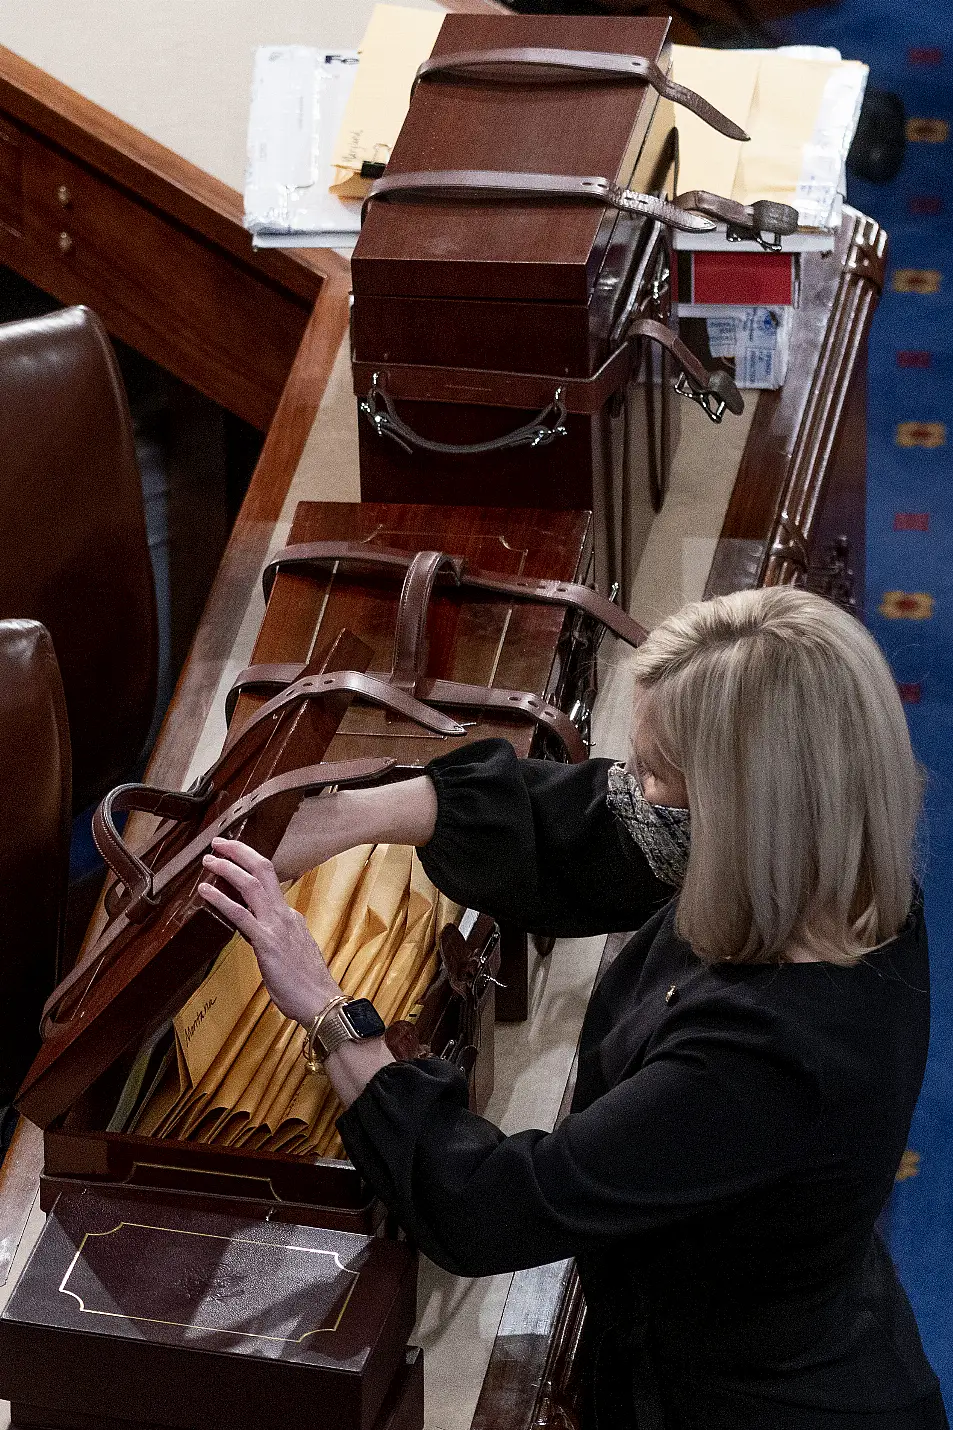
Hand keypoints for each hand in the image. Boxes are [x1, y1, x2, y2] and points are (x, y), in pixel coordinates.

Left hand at [198, 838, 338, 1025]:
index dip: (250, 865)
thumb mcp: (293, 953)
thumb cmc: (306, 985)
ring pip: (252, 884)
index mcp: (291, 917)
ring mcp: (276, 926)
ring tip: (209, 859)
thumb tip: (263, 935)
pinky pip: (240, 914)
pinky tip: (205, 890)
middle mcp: (285, 914)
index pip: (270, 882)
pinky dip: (221, 898)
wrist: (321, 1002)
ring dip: (228, 867)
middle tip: (219, 841)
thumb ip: (278, 939)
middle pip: (264, 870)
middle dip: (240, 851)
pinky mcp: (267, 942)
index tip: (234, 855)